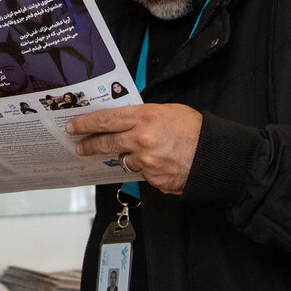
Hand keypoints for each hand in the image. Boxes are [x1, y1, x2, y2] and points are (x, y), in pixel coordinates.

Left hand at [66, 104, 201, 194]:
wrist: (216, 155)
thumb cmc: (197, 130)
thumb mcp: (168, 111)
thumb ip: (144, 116)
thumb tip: (126, 121)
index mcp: (145, 117)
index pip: (106, 119)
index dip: (87, 123)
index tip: (74, 126)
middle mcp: (142, 139)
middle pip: (106, 142)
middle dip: (90, 144)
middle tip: (80, 146)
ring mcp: (147, 162)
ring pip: (125, 160)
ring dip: (126, 156)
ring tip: (137, 152)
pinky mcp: (154, 179)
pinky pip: (143, 173)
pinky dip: (147, 168)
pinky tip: (159, 163)